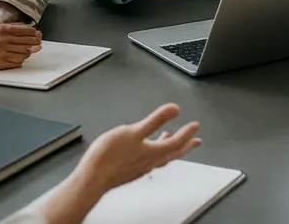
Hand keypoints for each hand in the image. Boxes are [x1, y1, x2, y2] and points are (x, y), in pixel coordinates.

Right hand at [0, 23, 42, 70]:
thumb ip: (9, 30)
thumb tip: (24, 32)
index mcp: (3, 30)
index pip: (26, 31)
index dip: (34, 33)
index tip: (37, 35)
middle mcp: (5, 40)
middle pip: (28, 42)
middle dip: (35, 43)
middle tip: (38, 44)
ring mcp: (3, 52)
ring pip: (24, 53)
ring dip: (28, 52)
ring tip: (27, 51)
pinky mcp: (1, 63)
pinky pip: (17, 62)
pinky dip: (20, 60)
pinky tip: (19, 58)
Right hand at [38, 104, 201, 223]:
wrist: (92, 179)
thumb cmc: (110, 156)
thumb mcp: (134, 131)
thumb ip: (155, 120)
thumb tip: (175, 109)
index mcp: (154, 152)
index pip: (177, 142)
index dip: (187, 132)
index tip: (195, 126)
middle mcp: (150, 162)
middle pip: (173, 153)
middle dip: (186, 145)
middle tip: (196, 141)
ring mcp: (140, 168)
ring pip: (162, 158)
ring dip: (170, 149)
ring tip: (172, 141)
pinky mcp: (130, 171)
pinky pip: (150, 161)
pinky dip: (155, 154)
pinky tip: (148, 150)